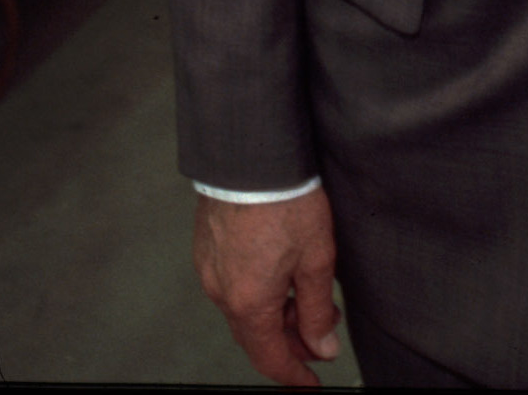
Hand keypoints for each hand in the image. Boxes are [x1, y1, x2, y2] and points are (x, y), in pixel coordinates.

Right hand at [193, 188, 340, 387]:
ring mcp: (210, 270)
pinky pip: (232, 285)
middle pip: (256, 336)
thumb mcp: (317, 259)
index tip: (310, 383)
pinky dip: (258, 291)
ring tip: (309, 294)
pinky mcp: (206, 249)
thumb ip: (318, 309)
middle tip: (321, 332)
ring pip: (244, 309)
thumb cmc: (285, 200)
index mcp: (249, 302)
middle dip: (290, 341)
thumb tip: (321, 345)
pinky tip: (282, 273)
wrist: (251, 156)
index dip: (293, 375)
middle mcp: (221, 292)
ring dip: (275, 313)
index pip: (270, 358)